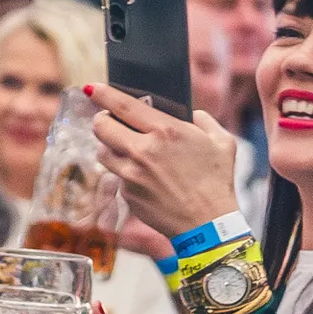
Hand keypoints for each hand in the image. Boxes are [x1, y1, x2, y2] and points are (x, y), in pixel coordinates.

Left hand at [82, 81, 246, 242]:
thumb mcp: (222, 142)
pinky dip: (124, 173)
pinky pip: (116, 176)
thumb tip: (190, 114)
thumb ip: (203, 120)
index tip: (91, 88)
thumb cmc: (217, 182)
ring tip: (126, 149)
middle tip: (110, 121)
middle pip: (101, 127)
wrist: (208, 225)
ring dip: (110, 147)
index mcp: (166, 131)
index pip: (123, 105)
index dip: (102, 94)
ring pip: (103, 152)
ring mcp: (131, 175)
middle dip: (102, 120)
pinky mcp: (127, 195)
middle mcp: (143, 151)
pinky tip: (143, 177)